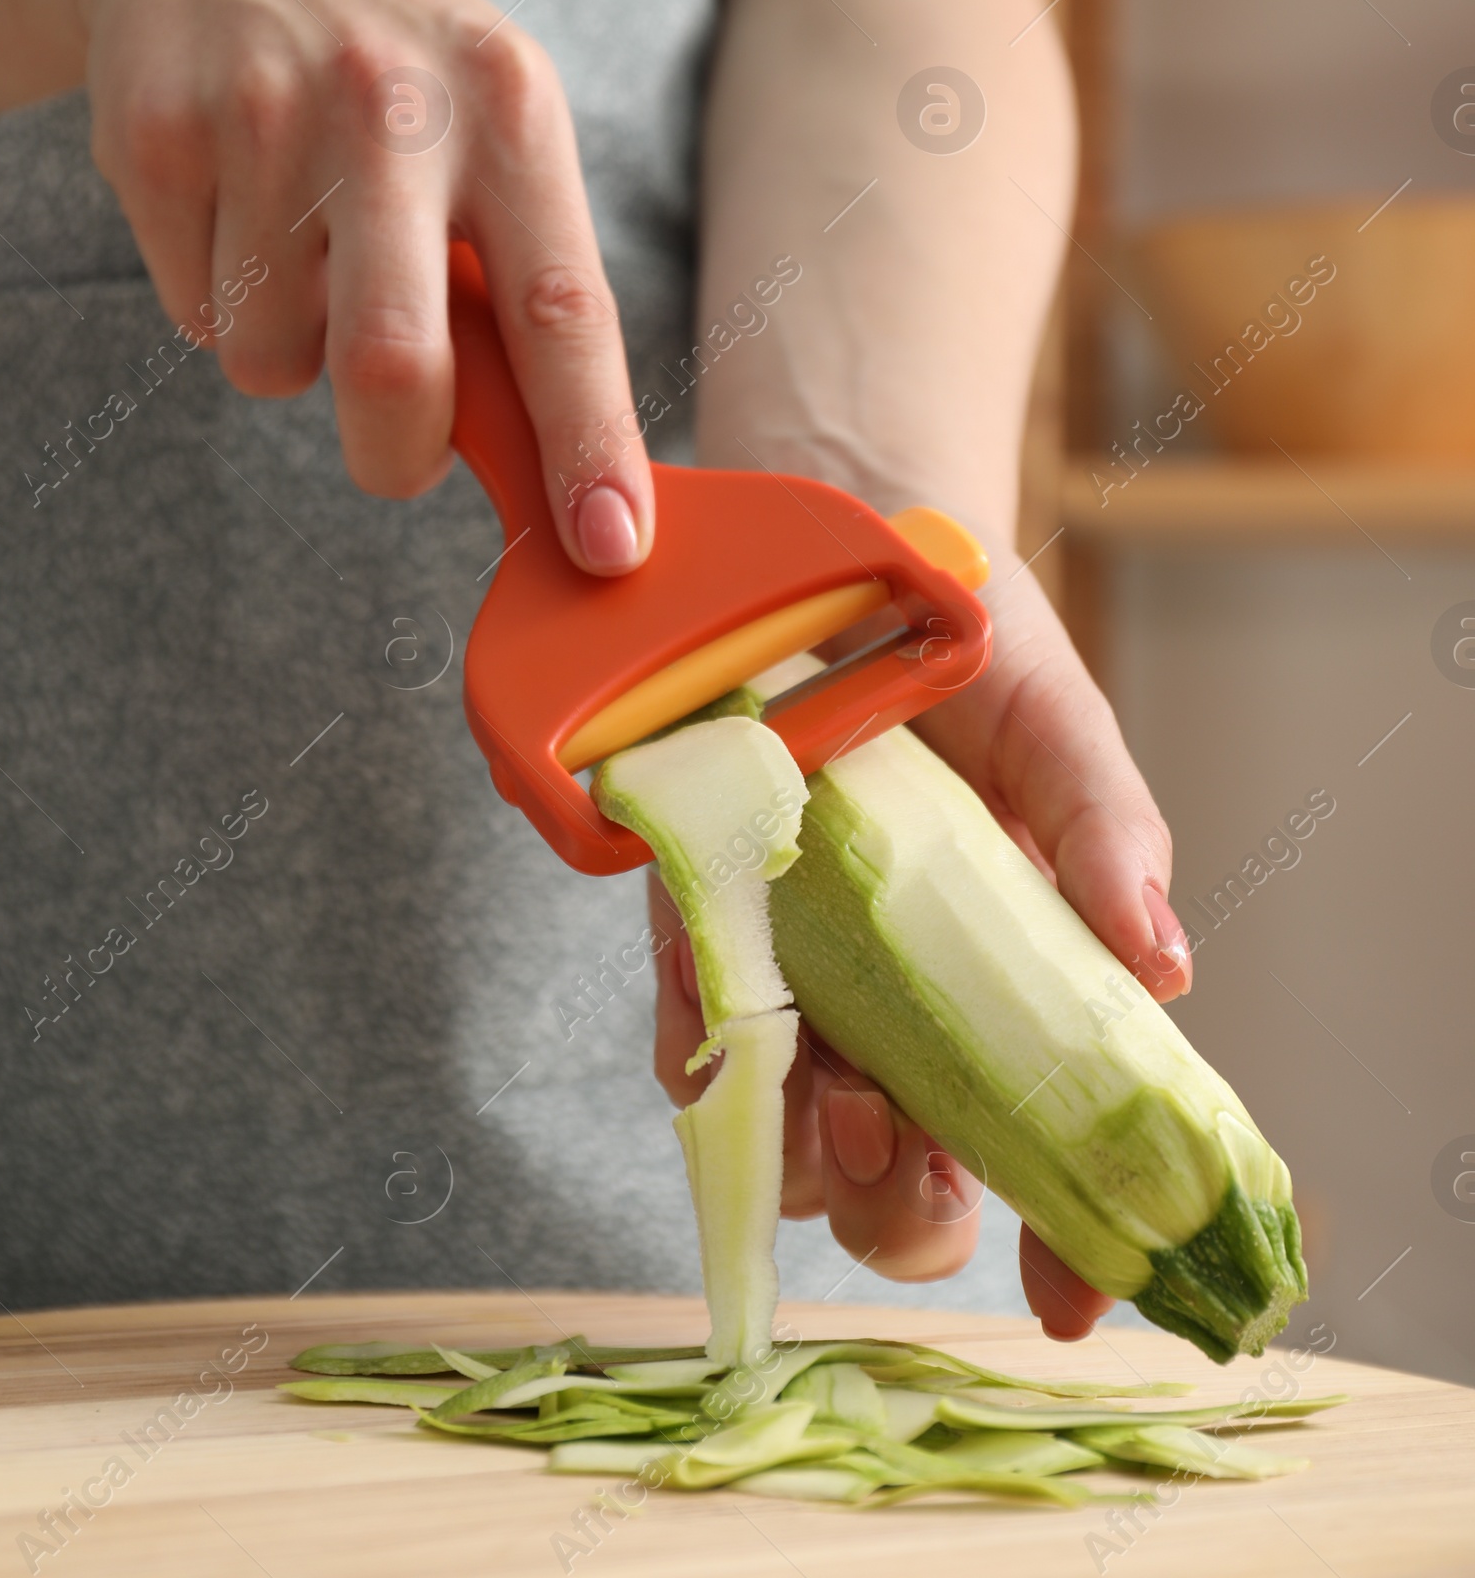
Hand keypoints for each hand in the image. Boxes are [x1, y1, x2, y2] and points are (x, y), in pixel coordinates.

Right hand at [78, 0, 650, 569]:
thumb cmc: (390, 61)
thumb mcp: (489, 120)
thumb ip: (521, 274)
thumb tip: (559, 464)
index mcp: (510, 106)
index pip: (562, 306)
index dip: (588, 440)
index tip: (608, 545)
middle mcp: (393, 104)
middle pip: (392, 363)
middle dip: (395, 454)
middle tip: (397, 454)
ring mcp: (262, 114)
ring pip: (274, 357)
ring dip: (293, 347)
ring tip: (303, 242)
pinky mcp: (154, 134)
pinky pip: (195, 316)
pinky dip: (219, 299)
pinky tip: (232, 201)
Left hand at [650, 568, 1190, 1335]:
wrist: (836, 554)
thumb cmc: (968, 653)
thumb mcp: (1061, 733)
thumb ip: (1108, 837)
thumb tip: (1162, 962)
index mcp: (1009, 981)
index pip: (1048, 1142)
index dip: (1070, 1238)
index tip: (1081, 1300)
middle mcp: (903, 1005)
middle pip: (910, 1182)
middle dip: (913, 1213)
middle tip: (913, 1147)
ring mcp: (800, 978)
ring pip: (797, 1141)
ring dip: (817, 1153)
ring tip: (839, 1088)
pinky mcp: (700, 932)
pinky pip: (693, 1046)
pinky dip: (712, 1064)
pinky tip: (740, 1031)